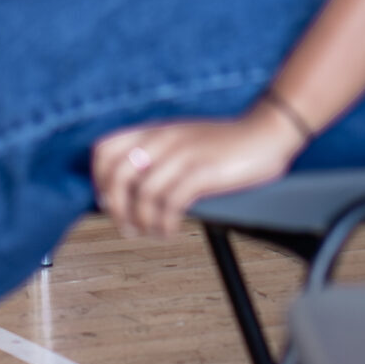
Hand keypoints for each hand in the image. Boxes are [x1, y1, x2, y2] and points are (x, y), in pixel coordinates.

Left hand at [92, 109, 306, 238]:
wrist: (266, 133)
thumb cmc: (223, 143)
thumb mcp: (181, 140)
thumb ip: (155, 154)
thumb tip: (128, 187)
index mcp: (152, 131)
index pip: (104, 150)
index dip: (98, 179)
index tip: (107, 202)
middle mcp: (161, 140)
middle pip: (117, 175)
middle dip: (116, 208)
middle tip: (127, 228)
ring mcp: (182, 155)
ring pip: (142, 193)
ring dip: (142, 221)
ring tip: (152, 233)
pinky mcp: (202, 172)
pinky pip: (171, 203)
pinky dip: (165, 223)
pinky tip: (170, 232)